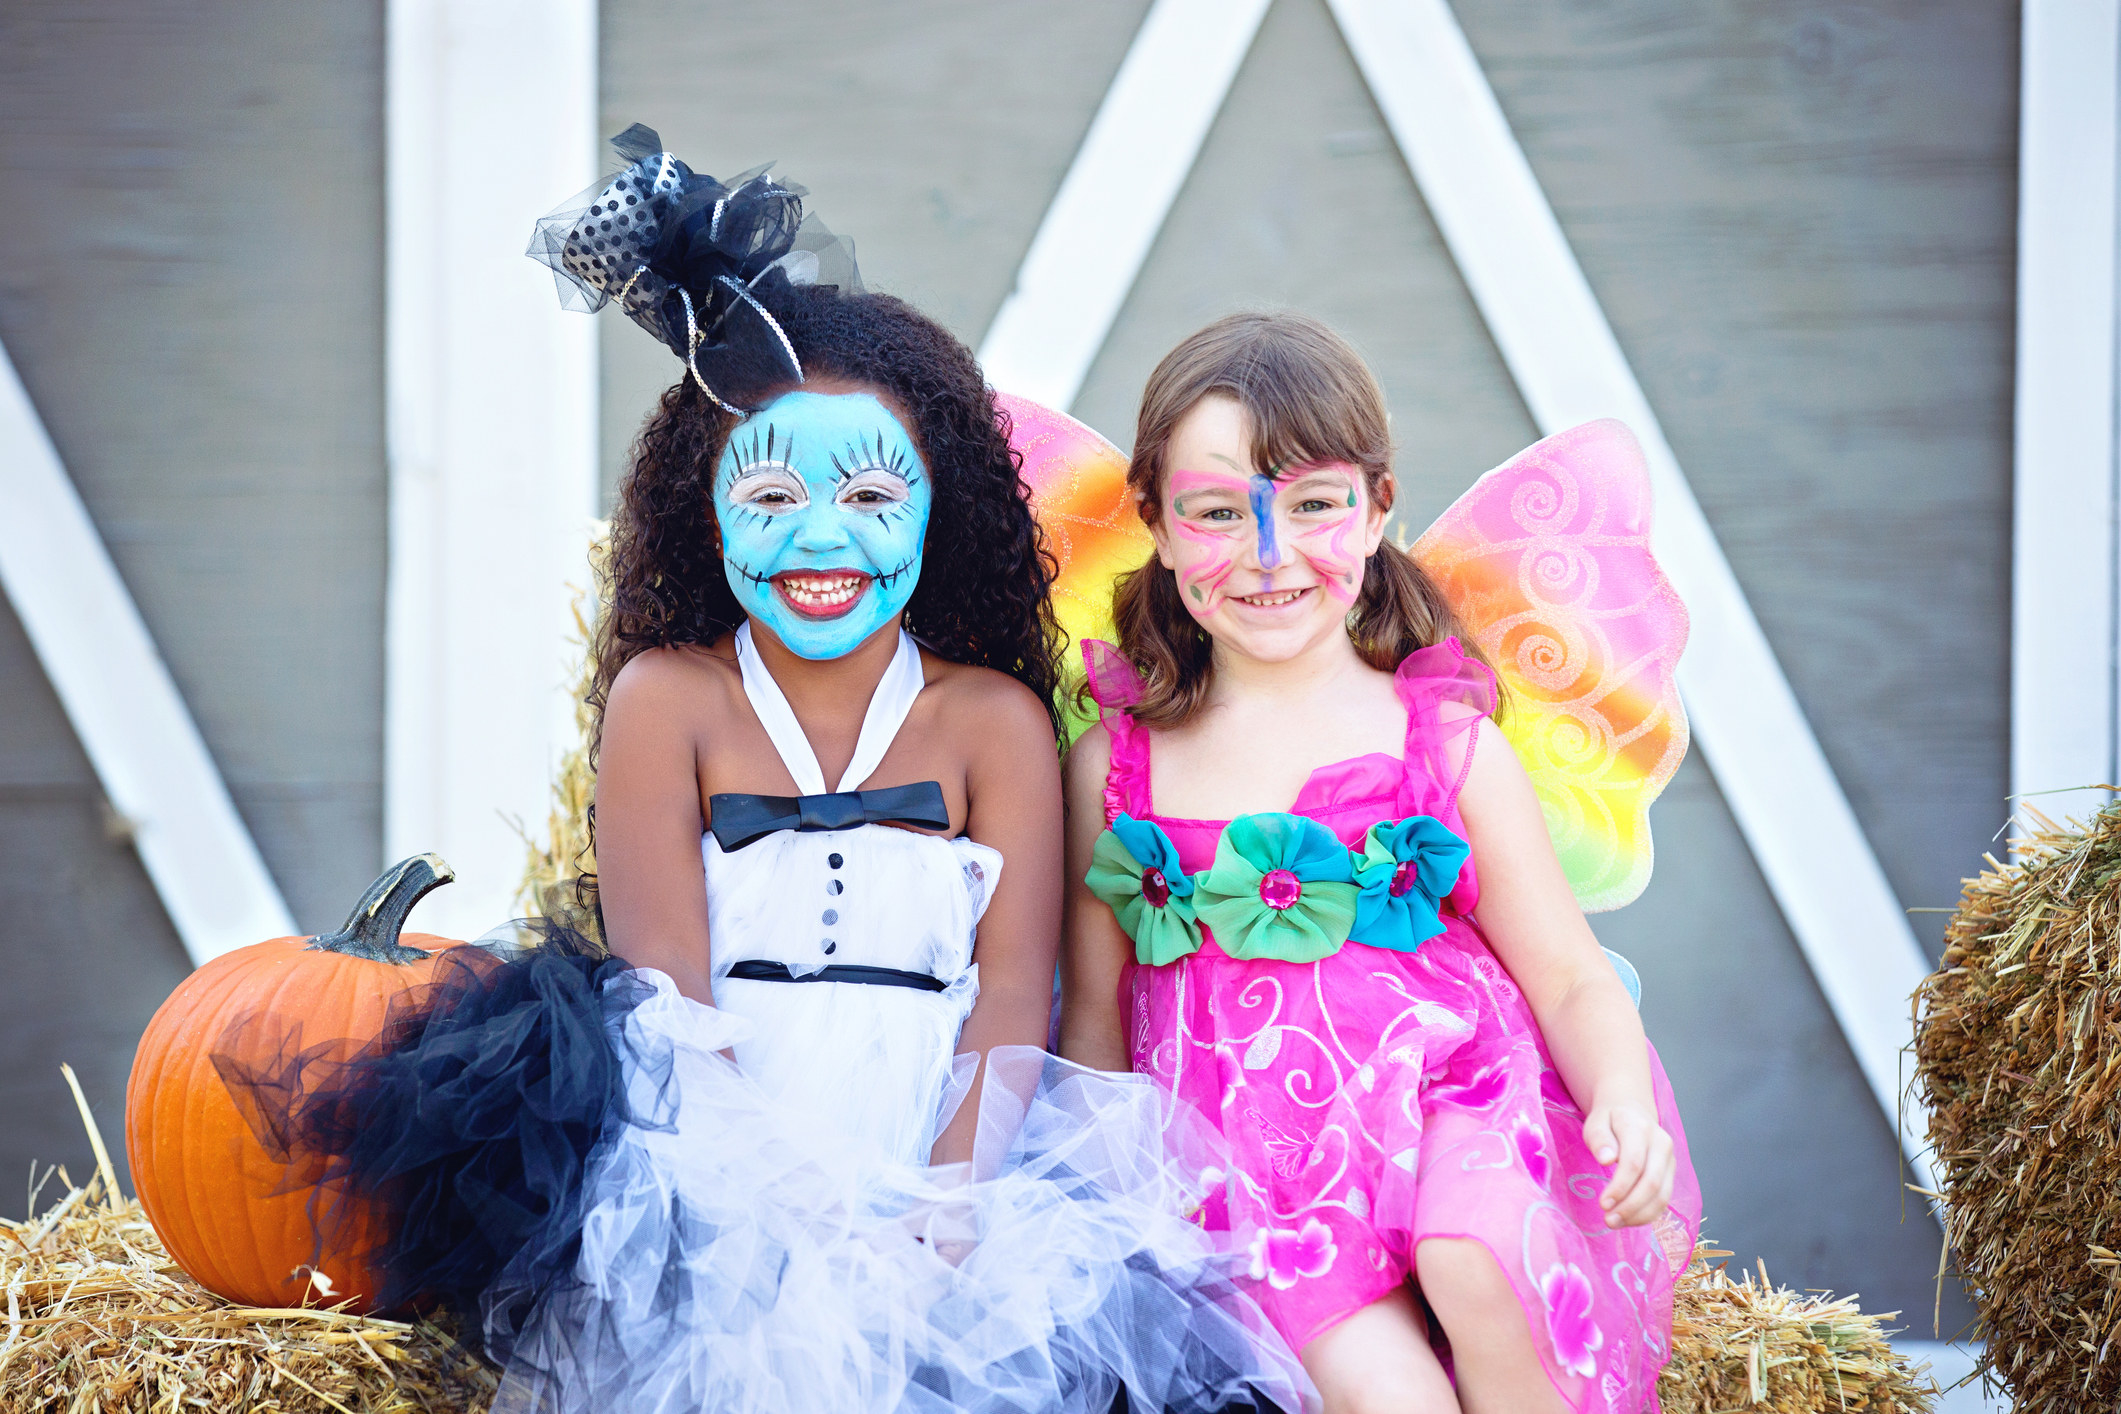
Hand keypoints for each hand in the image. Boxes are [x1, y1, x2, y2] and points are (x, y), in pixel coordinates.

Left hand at [1583, 1102, 1674, 1228]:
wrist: (1632, 1111)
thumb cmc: (1609, 1120)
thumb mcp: (1596, 1122)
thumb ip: (1599, 1139)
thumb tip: (1606, 1160)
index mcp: (1640, 1128)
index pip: (1634, 1163)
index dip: (1620, 1187)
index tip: (1602, 1204)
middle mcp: (1662, 1144)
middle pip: (1651, 1182)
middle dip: (1630, 1206)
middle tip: (1608, 1220)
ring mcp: (1670, 1160)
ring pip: (1662, 1195)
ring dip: (1639, 1215)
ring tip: (1615, 1223)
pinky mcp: (1671, 1174)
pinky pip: (1664, 1200)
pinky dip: (1647, 1214)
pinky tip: (1628, 1220)